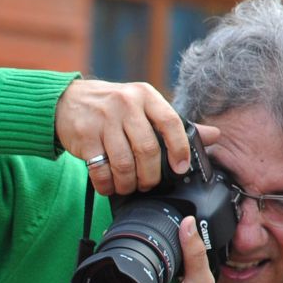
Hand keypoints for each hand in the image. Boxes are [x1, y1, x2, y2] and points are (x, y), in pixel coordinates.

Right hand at [54, 79, 216, 196]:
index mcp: (145, 96)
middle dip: (150, 174)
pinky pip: (100, 170)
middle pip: (147, 149)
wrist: (69, 101)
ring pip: (124, 163)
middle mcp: (125, 105)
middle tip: (148, 183)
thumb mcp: (144, 106)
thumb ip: (174, 123)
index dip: (179, 148)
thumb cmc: (112, 107)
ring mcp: (103, 121)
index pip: (170, 122)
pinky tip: (109, 186)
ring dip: (128, 183)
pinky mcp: (85, 137)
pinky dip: (107, 185)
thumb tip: (214, 136)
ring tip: (129, 186)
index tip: (180, 168)